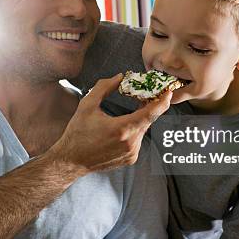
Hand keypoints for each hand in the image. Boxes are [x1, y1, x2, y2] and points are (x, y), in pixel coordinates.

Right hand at [48, 74, 171, 174]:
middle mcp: (131, 143)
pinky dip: (133, 131)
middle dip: (148, 106)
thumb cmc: (77, 133)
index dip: (162, 101)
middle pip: (148, 120)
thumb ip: (104, 87)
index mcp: (122, 129)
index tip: (168, 92)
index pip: (150, 113)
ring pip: (142, 130)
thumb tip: (119, 77)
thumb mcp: (87, 105)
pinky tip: (121, 127)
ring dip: (139, 119)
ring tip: (130, 110)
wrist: (71, 161)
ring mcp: (132, 153)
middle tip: (144, 94)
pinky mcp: (130, 159)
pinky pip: (137, 140)